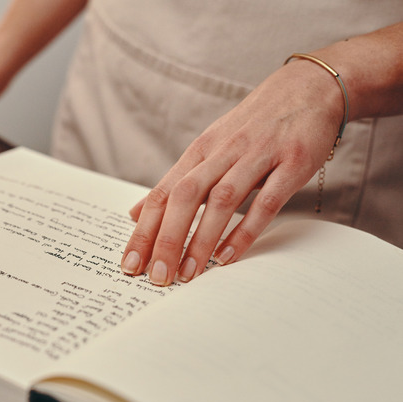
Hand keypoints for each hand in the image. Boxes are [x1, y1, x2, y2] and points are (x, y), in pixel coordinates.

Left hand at [120, 59, 345, 285]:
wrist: (309, 87)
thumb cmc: (253, 126)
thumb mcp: (208, 149)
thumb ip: (175, 183)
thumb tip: (136, 213)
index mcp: (199, 151)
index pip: (162, 194)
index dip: (143, 230)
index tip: (130, 264)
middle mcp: (223, 152)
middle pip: (185, 196)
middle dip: (167, 239)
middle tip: (156, 276)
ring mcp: (258, 156)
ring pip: (222, 200)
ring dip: (201, 239)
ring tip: (189, 273)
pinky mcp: (292, 162)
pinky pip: (266, 201)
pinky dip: (246, 229)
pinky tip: (229, 255)